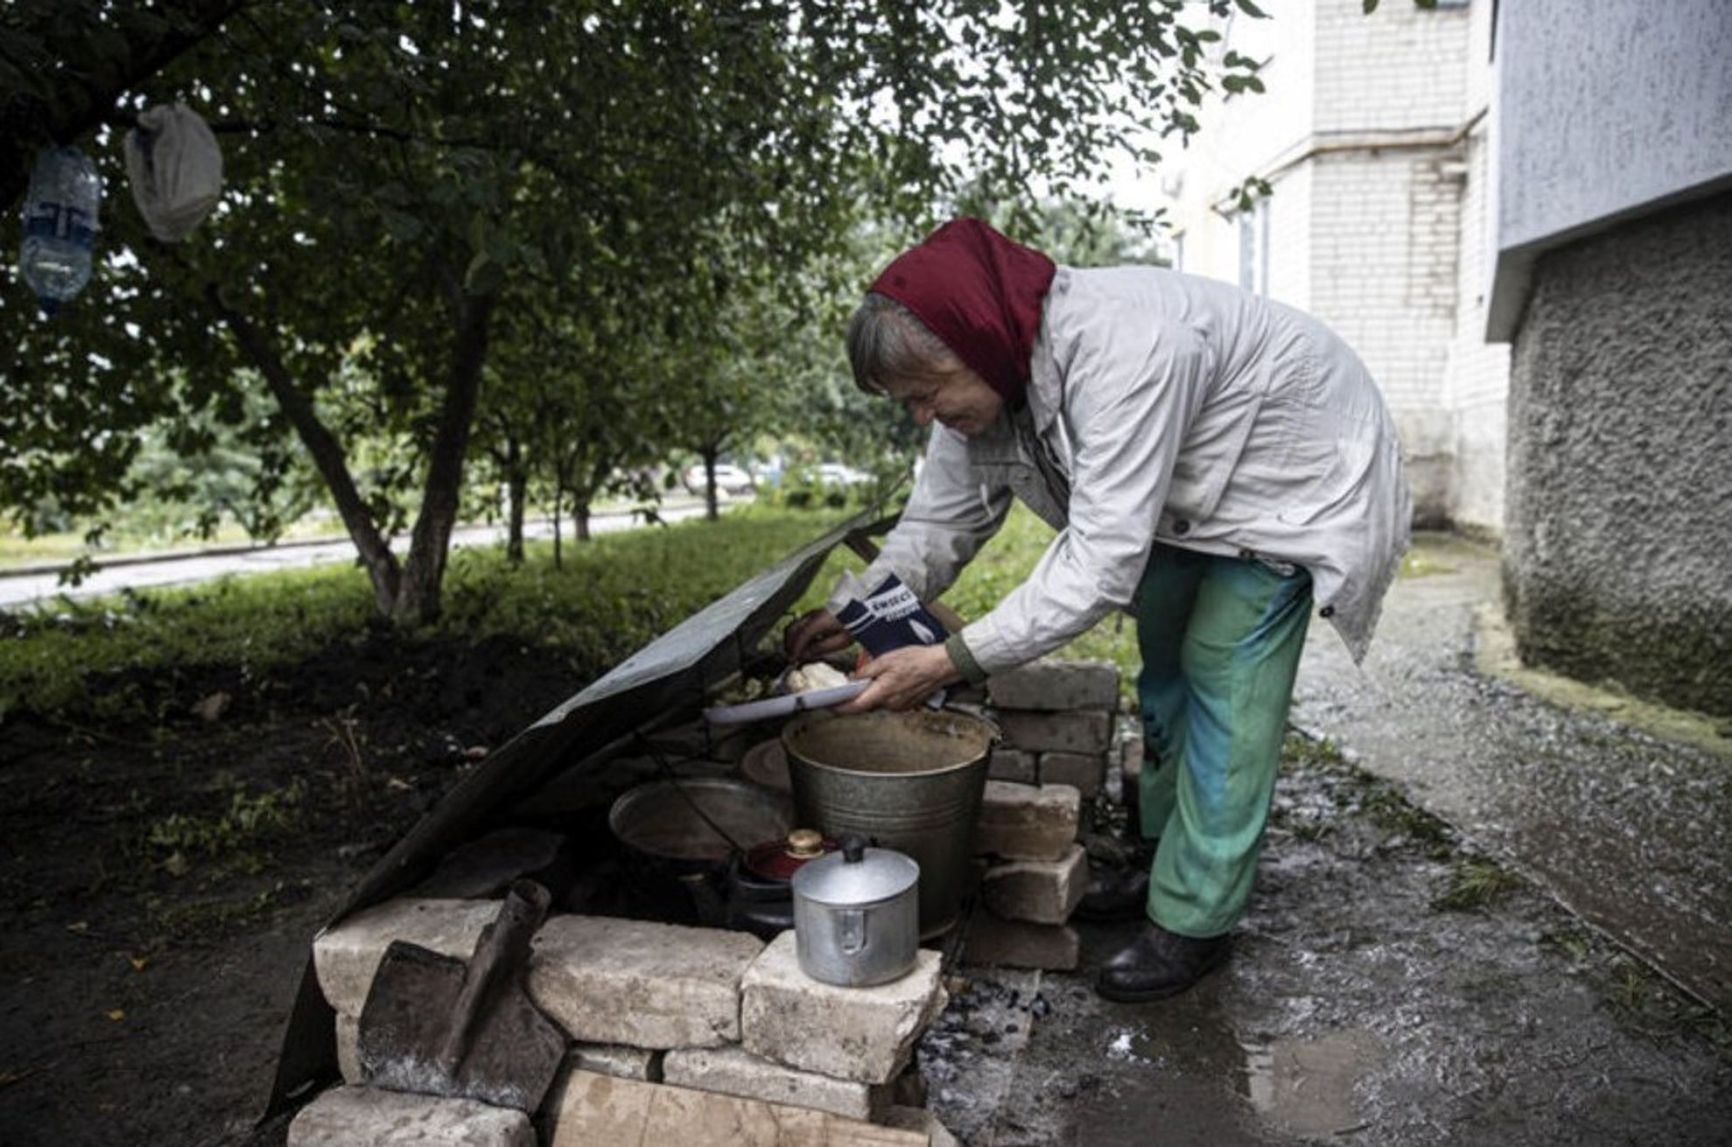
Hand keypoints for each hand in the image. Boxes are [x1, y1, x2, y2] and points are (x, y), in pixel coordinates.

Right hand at [784, 607, 852, 662]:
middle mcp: (813, 615)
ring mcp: (812, 612)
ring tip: (796, 652)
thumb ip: (820, 648)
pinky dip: (797, 634)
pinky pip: (800, 623)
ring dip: (792, 639)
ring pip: (794, 625)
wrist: (861, 610)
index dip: (795, 649)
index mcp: (819, 621)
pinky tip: (803, 644)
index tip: (793, 659)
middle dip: (789, 644)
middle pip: (792, 629)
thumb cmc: (853, 625)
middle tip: (792, 657)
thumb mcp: (840, 641)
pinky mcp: (814, 613)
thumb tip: (805, 655)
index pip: (801, 636)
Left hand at [839, 643, 961, 712]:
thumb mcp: (886, 660)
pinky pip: (889, 701)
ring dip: (870, 694)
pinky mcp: (907, 704)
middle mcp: (890, 705)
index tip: (827, 705)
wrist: (941, 665)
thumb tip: (852, 679)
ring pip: (877, 702)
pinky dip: (883, 693)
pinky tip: (886, 681)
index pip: (853, 707)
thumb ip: (866, 672)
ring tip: (870, 679)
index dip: (838, 707)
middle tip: (847, 686)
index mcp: (883, 693)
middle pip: (865, 705)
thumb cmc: (918, 660)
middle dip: (854, 696)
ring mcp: (900, 706)